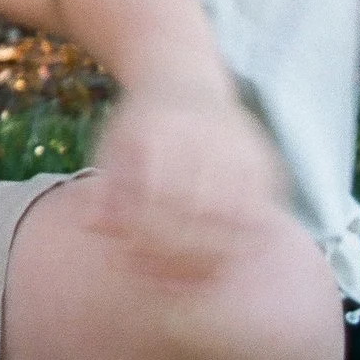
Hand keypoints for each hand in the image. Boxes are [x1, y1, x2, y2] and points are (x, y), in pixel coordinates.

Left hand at [84, 92, 280, 283]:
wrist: (185, 79)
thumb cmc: (140, 123)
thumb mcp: (112, 144)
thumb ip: (105, 187)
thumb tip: (93, 228)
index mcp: (158, 130)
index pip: (154, 197)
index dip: (143, 236)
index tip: (129, 260)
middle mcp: (203, 139)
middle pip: (196, 213)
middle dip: (175, 254)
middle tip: (160, 280)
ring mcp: (240, 151)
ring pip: (233, 220)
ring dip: (212, 258)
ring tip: (191, 281)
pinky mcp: (265, 165)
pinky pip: (260, 215)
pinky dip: (243, 245)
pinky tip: (222, 265)